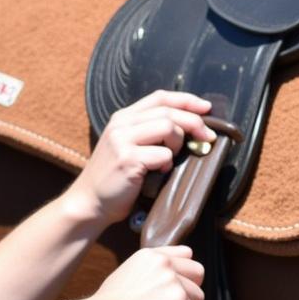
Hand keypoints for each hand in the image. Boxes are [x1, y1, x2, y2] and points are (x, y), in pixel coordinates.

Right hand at [64, 90, 214, 225]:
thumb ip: (150, 133)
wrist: (91, 202)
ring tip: (170, 160)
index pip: (160, 97)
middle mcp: (121, 124)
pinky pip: (163, 155)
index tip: (207, 108)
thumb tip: (190, 128)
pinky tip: (159, 173)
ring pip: (168, 128)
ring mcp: (122, 140)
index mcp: (123, 117)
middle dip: (195, 123)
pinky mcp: (127, 159)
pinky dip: (167, 164)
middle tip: (208, 138)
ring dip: (179, 144)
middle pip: (168, 111)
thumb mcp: (129, 146)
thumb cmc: (117, 178)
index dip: (186, 100)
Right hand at [92, 246, 204, 299]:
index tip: (179, 288)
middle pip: (198, 272)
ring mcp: (174, 282)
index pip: (185, 253)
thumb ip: (151, 273)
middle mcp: (165, 264)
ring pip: (199, 297)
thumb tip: (169, 281)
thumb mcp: (128, 275)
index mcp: (151, 256)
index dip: (186, 273)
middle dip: (192, 291)